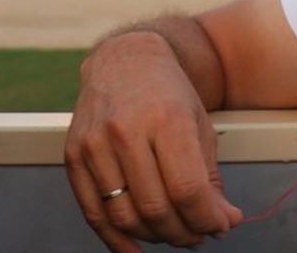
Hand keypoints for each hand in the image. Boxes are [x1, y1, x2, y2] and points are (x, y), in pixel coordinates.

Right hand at [65, 31, 243, 250]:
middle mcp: (126, 129)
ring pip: (124, 216)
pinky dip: (116, 240)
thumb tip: (223, 223)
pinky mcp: (73, 153)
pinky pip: (93, 212)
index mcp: (166, 118)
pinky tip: (135, 248)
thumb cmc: (168, 95)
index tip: (219, 226)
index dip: (206, 219)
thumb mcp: (199, 126)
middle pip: (156, 207)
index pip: (187, 189)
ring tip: (171, 232)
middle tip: (197, 234)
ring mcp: (95, 142)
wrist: (126, 61)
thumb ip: (210, 179)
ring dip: (154, 237)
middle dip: (183, 233)